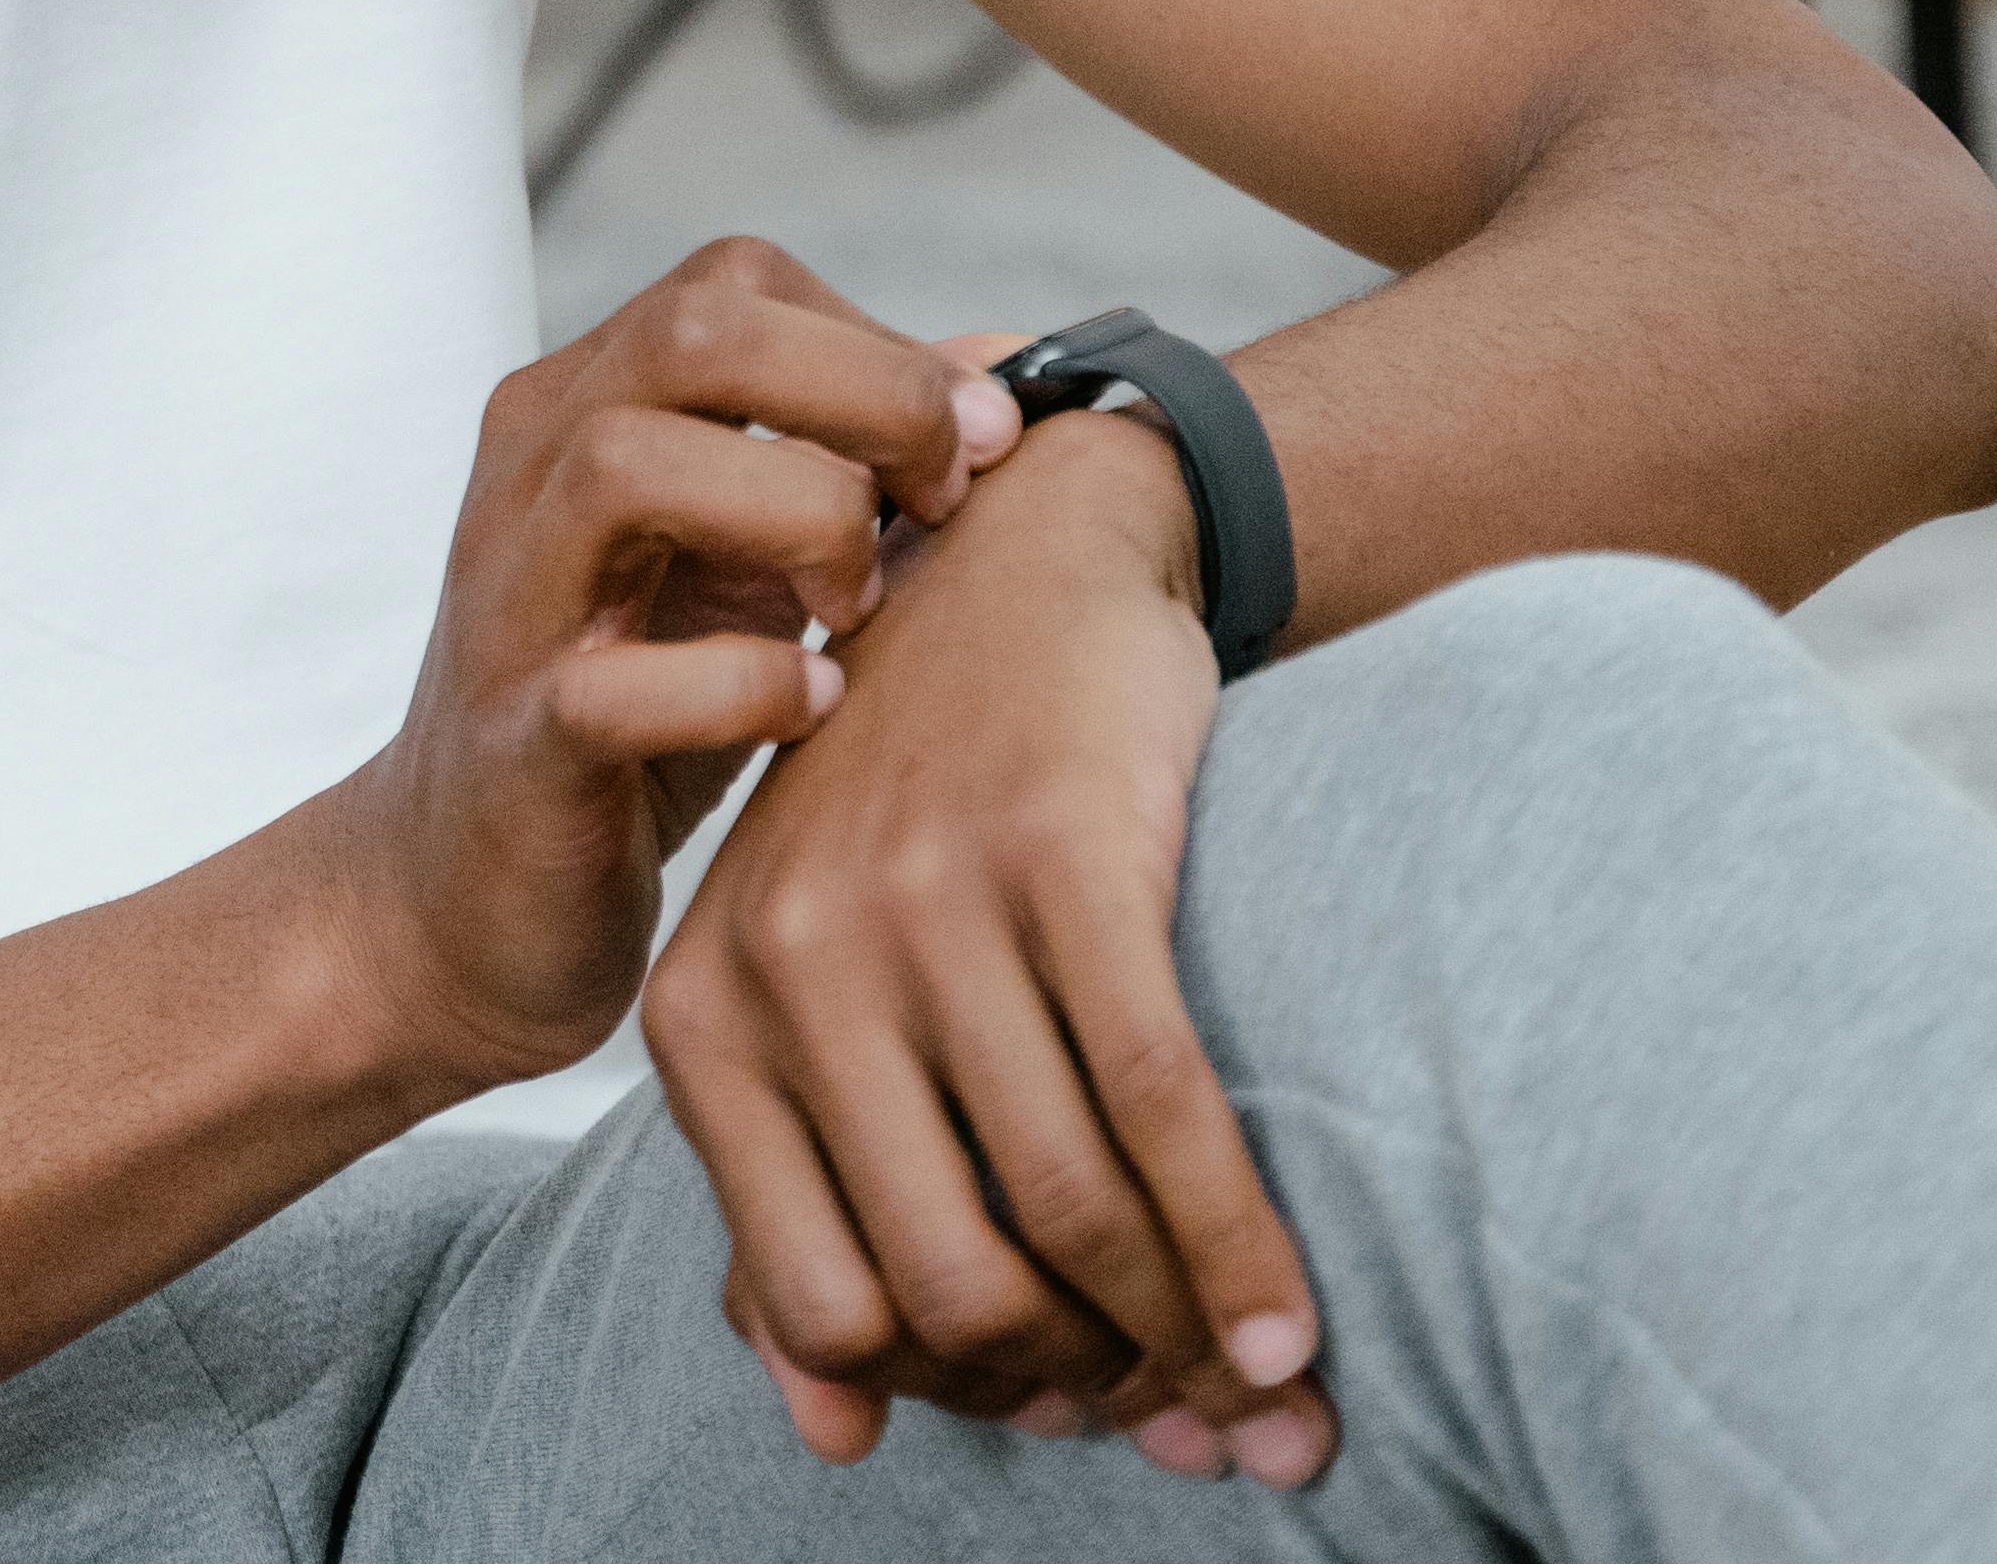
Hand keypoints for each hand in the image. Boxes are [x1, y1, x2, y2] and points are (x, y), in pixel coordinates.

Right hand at [310, 240, 1022, 1100]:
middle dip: (865, 396)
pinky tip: (814, 705)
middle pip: (693, 331)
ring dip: (800, 517)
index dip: (880, 344)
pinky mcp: (518, 744)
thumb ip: (848, 457)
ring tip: (860, 603)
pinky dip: (746, 686)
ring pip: (630, 462)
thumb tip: (1002, 368)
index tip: (974, 444)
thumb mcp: (744, 560)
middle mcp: (530, 472)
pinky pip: (617, 685)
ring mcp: (512, 604)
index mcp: (583, 405)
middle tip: (940, 501)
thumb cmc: (632, 716)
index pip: (736, 283)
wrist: (459, 900)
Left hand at [641, 404, 1335, 1490]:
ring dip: (1180, 1344)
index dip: (953, 1397)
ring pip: (1065, 1212)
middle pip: (949, 1285)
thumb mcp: (811, 979)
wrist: (1014, 560)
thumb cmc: (918, 805)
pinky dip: (1235, 1249)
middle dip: (1083, 1388)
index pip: (820, 1308)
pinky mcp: (1059, 856)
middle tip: (1176, 1418)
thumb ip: (801, 1200)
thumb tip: (839, 1438)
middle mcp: (792, 965)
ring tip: (1261, 1401)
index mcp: (705, 1018)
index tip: (1058, 1417)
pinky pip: (1158, 1104)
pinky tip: (1291, 1333)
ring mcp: (921, 904)